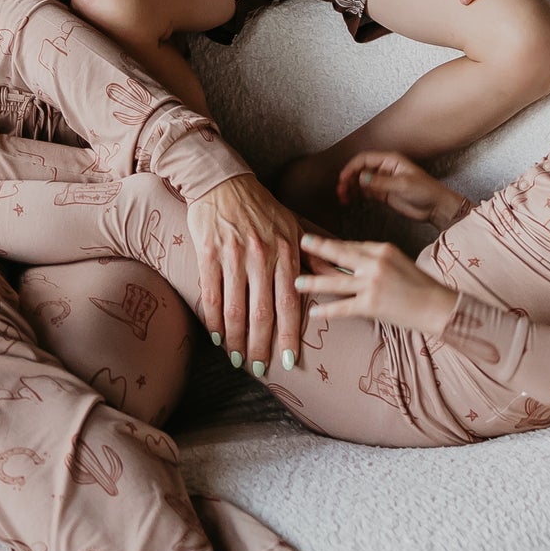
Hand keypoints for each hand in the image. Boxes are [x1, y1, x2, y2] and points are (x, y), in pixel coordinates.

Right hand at [185, 174, 304, 375]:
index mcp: (286, 251)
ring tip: (237, 359)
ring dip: (236, 339)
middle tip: (260, 369)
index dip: (288, 336)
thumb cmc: (261, 206)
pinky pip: (211, 294)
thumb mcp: (294, 225)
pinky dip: (213, 320)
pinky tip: (216, 337)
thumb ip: (315, 253)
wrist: (222, 181)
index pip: (290, 304)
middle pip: (262, 312)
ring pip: (235, 308)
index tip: (288, 362)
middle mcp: (262, 255)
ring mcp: (234, 255)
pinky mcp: (208, 253)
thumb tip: (340, 275)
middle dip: (261, 346)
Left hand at [296, 235, 458, 338]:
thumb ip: (375, 260)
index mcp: (383, 249)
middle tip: (301, 244)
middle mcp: (375, 264)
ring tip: (297, 283)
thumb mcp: (398, 262)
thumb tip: (350, 262)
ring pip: (335, 283)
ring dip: (314, 283)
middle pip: (340, 256)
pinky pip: (344, 308)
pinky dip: (328, 311)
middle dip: (318, 250)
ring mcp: (372, 284)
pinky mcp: (371, 305)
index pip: (351, 246)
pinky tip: (314, 312)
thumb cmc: (420, 285)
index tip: (315, 242)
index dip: (331, 246)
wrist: (437, 307)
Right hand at [338, 149, 468, 236]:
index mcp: (390, 160)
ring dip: (351, 188)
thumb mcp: (403, 185)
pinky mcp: (384, 194)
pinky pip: (366, 192)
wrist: (436, 207)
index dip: (351, 168)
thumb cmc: (426, 191)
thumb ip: (381, 182)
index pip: (364, 159)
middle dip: (348, 179)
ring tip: (344, 198)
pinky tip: (351, 201)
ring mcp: (383, 182)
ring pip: (361, 181)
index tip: (343, 179)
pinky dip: (357, 195)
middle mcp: (385, 169)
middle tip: (341, 191)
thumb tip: (362, 178)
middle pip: (360, 170)